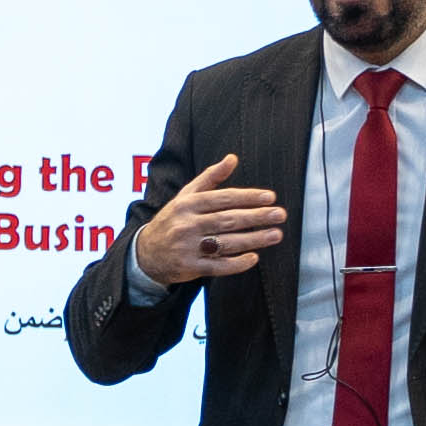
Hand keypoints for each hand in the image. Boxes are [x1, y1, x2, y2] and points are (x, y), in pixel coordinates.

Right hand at [127, 151, 284, 289]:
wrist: (146, 253)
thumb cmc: (172, 220)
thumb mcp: (186, 196)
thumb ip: (210, 178)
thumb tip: (232, 158)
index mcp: (188, 204)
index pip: (223, 198)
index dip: (248, 197)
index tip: (270, 197)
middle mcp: (187, 224)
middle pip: (228, 219)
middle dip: (257, 217)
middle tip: (279, 214)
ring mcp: (188, 247)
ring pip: (226, 243)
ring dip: (254, 239)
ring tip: (275, 234)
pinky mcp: (190, 267)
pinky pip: (218, 266)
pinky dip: (236, 263)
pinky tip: (253, 258)